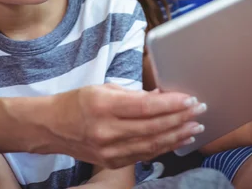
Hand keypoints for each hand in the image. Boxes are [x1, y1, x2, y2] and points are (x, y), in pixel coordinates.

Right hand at [36, 84, 206, 168]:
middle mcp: (106, 130)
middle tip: (200, 111)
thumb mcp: (103, 89)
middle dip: (180, 119)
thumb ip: (134, 95)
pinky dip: (163, 147)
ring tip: (195, 127)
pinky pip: (143, 155)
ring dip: (177, 136)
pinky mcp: (110, 162)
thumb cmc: (77, 102)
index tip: (190, 99)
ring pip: (151, 145)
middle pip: (152, 127)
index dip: (171, 104)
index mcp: (103, 105)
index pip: (145, 107)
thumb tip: (163, 97)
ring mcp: (108, 150)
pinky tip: (178, 140)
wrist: (50, 127)